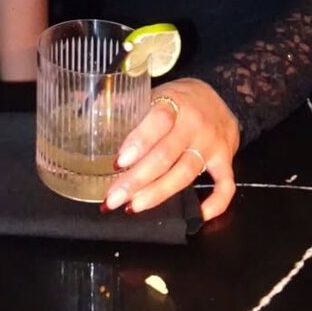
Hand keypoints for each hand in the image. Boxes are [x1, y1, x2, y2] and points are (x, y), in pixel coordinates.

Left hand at [101, 78, 239, 222]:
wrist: (222, 95)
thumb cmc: (180, 98)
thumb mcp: (155, 92)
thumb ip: (127, 105)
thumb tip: (85, 107)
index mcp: (175, 102)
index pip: (158, 121)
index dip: (139, 142)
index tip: (118, 162)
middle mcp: (195, 125)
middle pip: (165, 155)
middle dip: (137, 179)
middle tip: (113, 197)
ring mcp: (212, 145)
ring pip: (185, 174)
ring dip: (158, 193)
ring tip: (133, 207)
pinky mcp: (226, 160)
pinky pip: (225, 186)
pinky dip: (215, 204)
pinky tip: (198, 217)